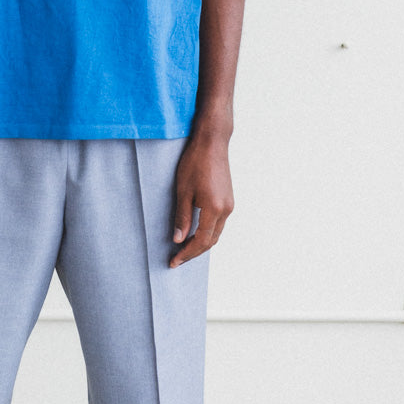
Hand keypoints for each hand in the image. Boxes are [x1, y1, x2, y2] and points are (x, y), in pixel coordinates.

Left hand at [169, 133, 233, 268]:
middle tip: (177, 258)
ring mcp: (229, 204)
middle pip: (211, 240)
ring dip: (202, 243)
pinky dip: (208, 232)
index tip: (174, 261)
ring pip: (216, 233)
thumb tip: (178, 239)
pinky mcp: (228, 198)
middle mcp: (225, 210)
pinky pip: (219, 223)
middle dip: (194, 252)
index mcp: (214, 209)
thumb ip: (182, 217)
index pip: (201, 241)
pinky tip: (196, 232)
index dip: (187, 253)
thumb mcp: (183, 190)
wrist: (212, 142)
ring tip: (184, 248)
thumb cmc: (195, 162)